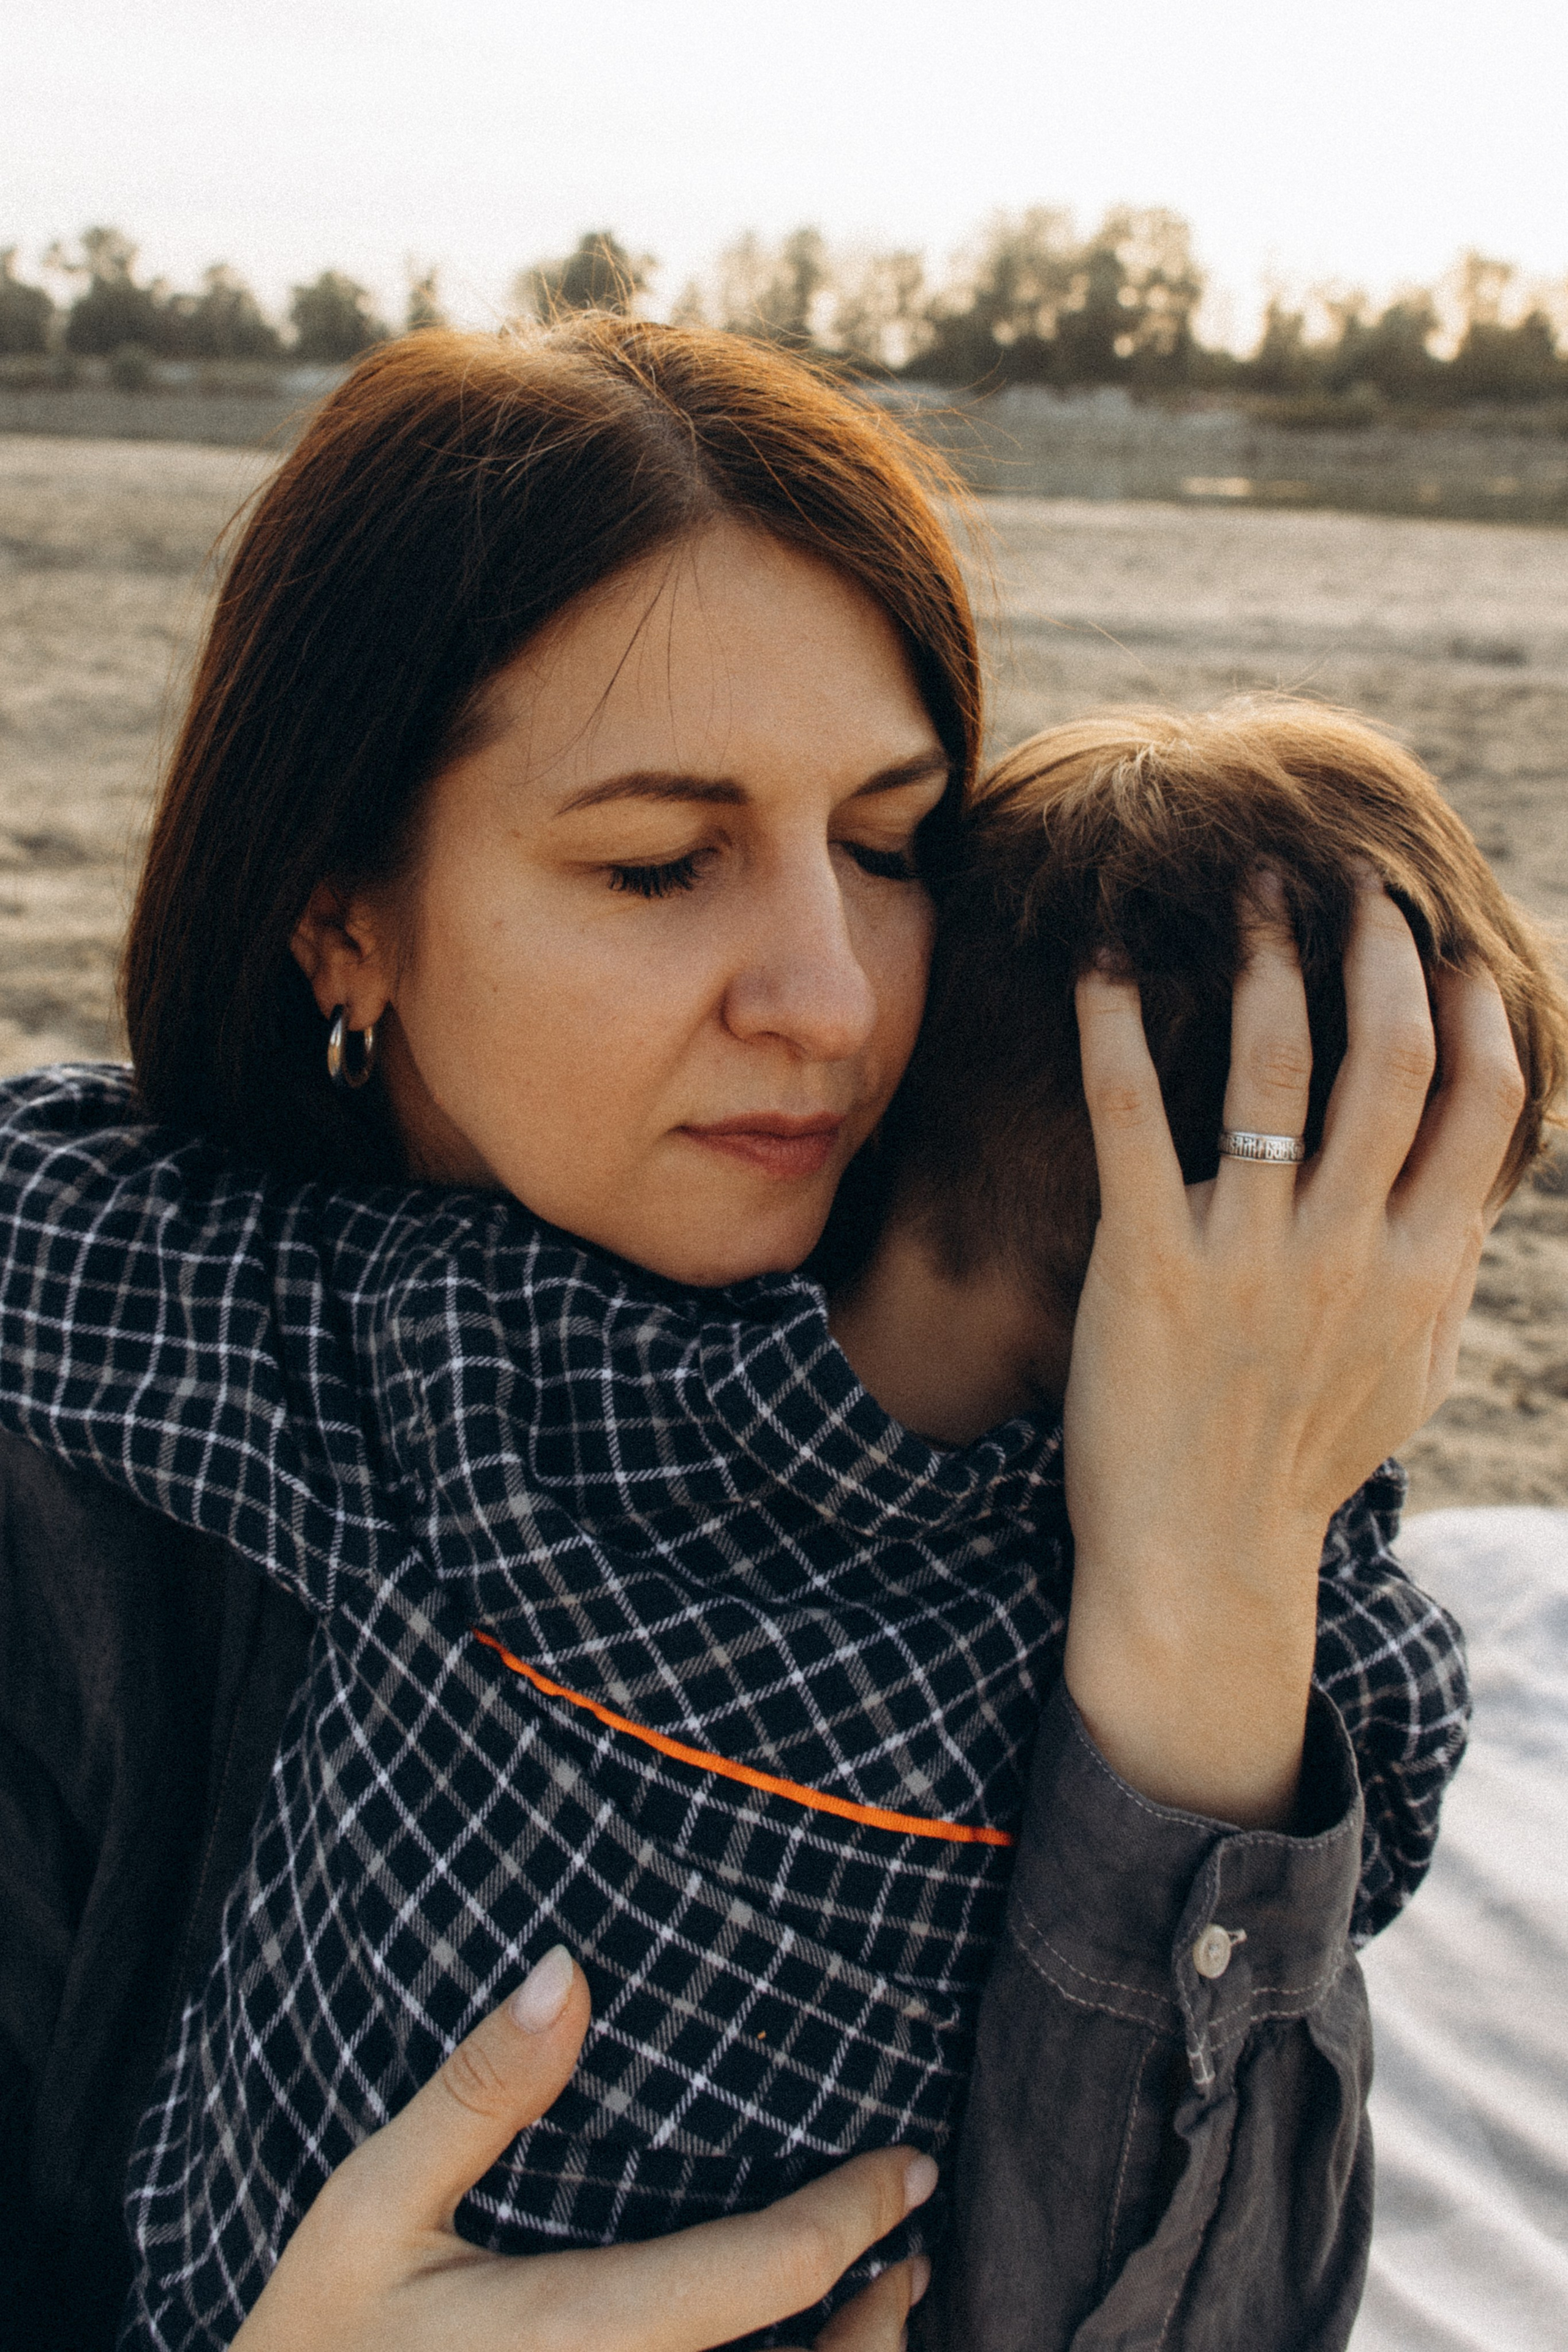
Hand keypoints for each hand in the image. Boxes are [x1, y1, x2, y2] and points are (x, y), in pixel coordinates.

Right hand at [233, 1945, 934, 2351]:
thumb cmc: (315, 2340)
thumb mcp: (371, 2208)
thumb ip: (475, 2097)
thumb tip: (564, 1970)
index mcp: (586, 2337)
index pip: (774, 2272)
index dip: (859, 2213)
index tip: (911, 2166)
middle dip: (879, 2322)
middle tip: (913, 2251)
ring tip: (878, 2309)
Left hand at [1061, 870, 1523, 1827]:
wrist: (1204, 1558)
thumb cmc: (1303, 1459)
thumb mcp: (1409, 1370)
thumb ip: (1447, 1265)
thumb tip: (1483, 1170)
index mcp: (1423, 1269)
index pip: (1480, 1104)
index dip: (1471, 1009)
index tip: (1447, 944)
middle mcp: (1350, 1252)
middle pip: (1389, 1062)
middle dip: (1377, 954)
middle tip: (1350, 880)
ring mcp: (1250, 1258)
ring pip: (1273, 1071)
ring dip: (1267, 964)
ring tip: (1250, 889)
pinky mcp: (1148, 1267)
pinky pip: (1131, 1123)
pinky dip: (1115, 1033)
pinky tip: (1102, 965)